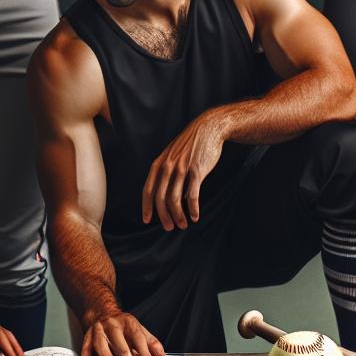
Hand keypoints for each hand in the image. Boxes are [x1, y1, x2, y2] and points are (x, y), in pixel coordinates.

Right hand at [80, 310, 168, 355]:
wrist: (103, 312)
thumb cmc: (126, 328)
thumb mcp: (142, 333)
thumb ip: (154, 348)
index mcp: (129, 322)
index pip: (137, 335)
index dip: (142, 349)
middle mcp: (113, 324)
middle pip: (118, 336)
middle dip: (123, 351)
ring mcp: (99, 328)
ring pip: (101, 341)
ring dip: (106, 355)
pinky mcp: (88, 334)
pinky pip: (86, 344)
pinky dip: (86, 354)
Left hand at [142, 114, 227, 229]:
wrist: (208, 128)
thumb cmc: (191, 144)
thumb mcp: (174, 156)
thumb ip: (169, 174)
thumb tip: (174, 197)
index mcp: (159, 163)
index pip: (148, 189)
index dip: (146, 206)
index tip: (147, 220)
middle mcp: (168, 166)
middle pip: (160, 197)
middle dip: (163, 216)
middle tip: (169, 227)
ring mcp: (182, 168)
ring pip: (174, 198)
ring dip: (178, 215)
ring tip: (182, 224)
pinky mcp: (197, 170)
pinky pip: (192, 194)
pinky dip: (192, 208)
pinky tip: (195, 216)